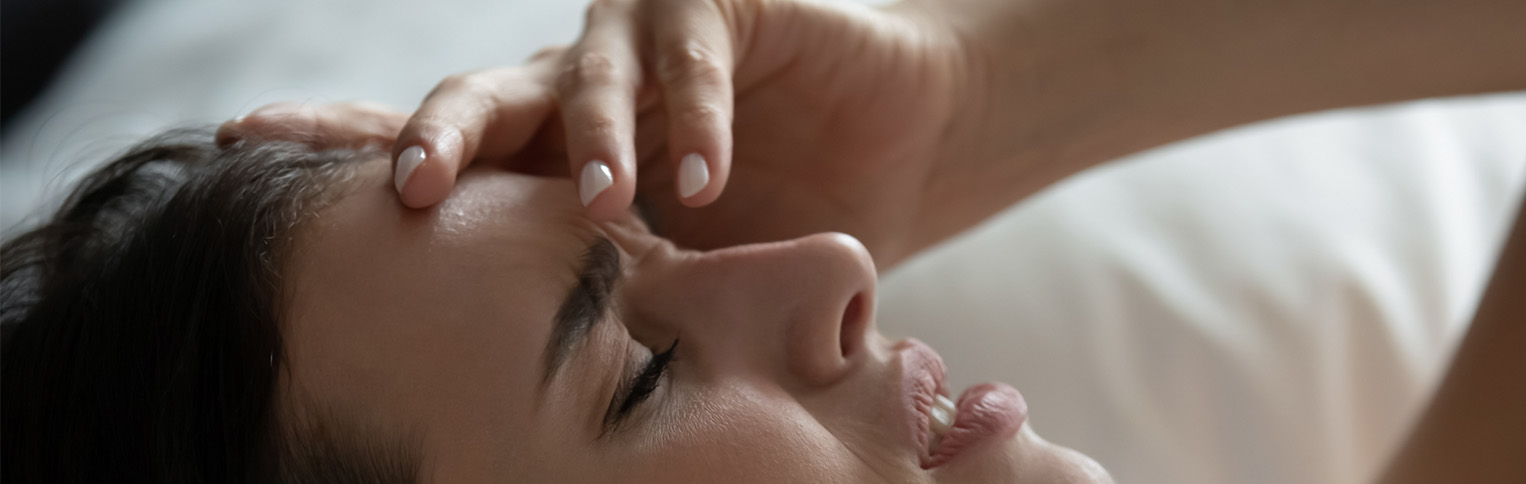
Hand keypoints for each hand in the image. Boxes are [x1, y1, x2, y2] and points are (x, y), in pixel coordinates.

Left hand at [223, 0, 983, 265]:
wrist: (887, 141)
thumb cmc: (772, 212)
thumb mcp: (680, 271)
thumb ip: (613, 303)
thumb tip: (539, 405)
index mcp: (546, 149)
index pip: (439, 146)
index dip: (346, 139)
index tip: (241, 143)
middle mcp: (573, 86)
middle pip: (480, 97)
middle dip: (439, 138)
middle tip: (409, 193)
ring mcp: (641, 43)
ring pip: (581, 72)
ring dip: (589, 137)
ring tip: (602, 206)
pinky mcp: (717, 9)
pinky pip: (691, 57)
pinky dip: (696, 117)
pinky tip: (702, 177)